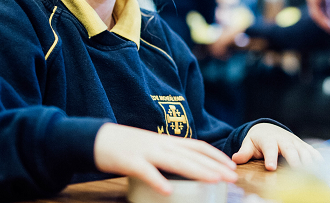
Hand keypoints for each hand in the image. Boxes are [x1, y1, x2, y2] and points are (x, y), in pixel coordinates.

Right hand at [93, 124, 237, 193]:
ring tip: (214, 181)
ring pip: (176, 162)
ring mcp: (146, 152)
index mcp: (166, 141)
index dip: (216, 155)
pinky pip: (146, 172)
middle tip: (232, 177)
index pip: (197, 146)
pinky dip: (157, 181)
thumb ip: (168, 154)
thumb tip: (185, 167)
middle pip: (192, 155)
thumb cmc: (126, 146)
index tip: (231, 165)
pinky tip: (168, 192)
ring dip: (197, 171)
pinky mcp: (130, 162)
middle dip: (215, 166)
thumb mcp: (151, 147)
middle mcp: (161, 144)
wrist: (97, 138)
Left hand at [231, 124, 321, 170]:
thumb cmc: (258, 140)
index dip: (270, 157)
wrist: (268, 129)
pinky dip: (318, 159)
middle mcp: (284, 140)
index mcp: (269, 139)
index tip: (270, 167)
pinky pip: (313, 151)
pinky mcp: (303, 146)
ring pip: (303, 150)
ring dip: (308, 160)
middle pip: (290, 148)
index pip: (270, 148)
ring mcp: (295, 142)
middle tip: (297, 169)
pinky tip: (323, 168)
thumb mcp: (249, 143)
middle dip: (294, 158)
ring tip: (312, 172)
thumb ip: (244, 152)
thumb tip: (236, 158)